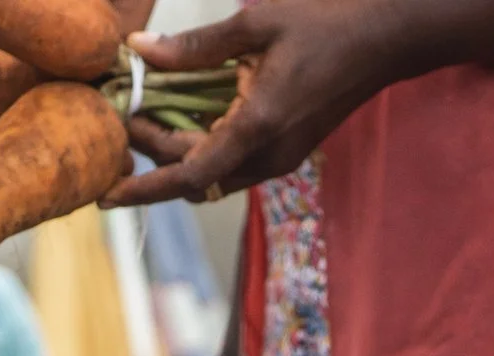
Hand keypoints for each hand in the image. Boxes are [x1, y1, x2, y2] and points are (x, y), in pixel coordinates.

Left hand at [101, 2, 414, 207]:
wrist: (385, 40)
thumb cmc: (325, 25)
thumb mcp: (256, 24)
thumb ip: (195, 47)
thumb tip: (140, 51)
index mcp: (258, 126)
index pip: (189, 176)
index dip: (144, 188)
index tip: (107, 193)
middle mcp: (268, 155)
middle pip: (194, 178)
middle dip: (154, 154)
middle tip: (125, 112)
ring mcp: (280, 158)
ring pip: (212, 176)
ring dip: (178, 155)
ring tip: (147, 117)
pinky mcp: (286, 152)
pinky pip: (232, 164)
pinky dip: (202, 148)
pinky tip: (185, 116)